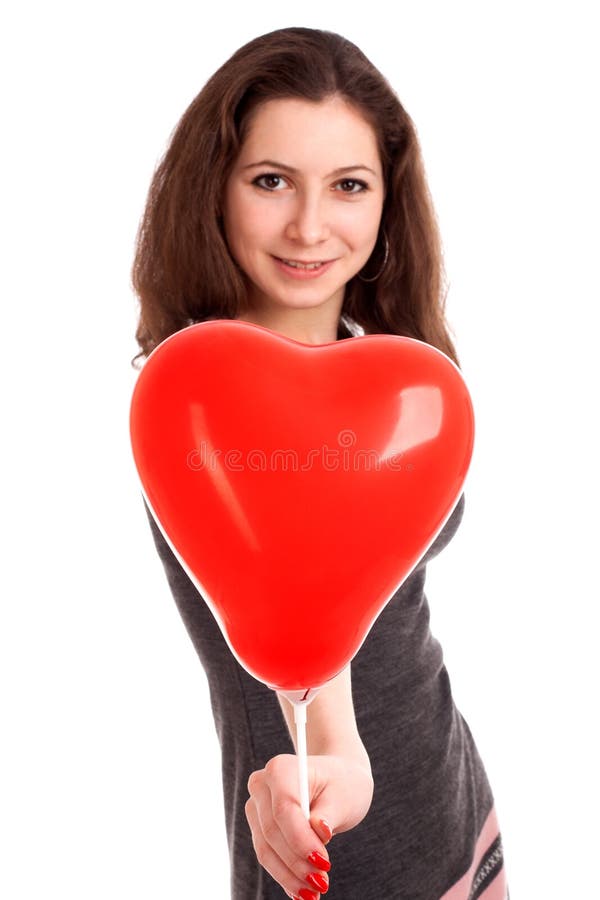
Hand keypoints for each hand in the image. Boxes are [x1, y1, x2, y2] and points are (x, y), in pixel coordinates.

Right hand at [245, 753, 373, 897]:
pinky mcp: (257, 825)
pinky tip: (301, 891)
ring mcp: (256, 806)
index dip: (301, 840)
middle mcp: (261, 784)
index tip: (324, 864)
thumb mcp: (343, 797)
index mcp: (281, 768)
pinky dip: (284, 874)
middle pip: (272, 832)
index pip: (284, 810)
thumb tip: (320, 831)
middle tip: (323, 884)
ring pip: (266, 848)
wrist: (335, 780)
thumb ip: (329, 815)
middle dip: (297, 863)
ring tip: (314, 893)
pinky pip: (267, 854)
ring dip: (289, 875)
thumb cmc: (342, 785)